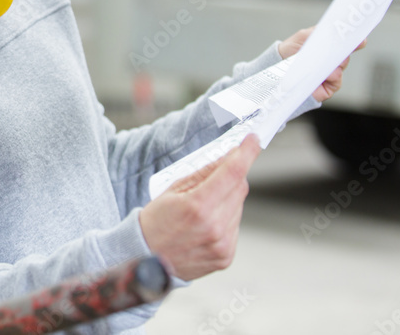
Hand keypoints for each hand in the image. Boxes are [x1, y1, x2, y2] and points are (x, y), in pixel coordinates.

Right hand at [139, 135, 260, 280]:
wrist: (146, 258)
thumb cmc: (155, 223)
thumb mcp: (172, 190)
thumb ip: (202, 174)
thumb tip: (226, 157)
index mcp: (197, 206)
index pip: (232, 173)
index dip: (246, 153)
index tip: (253, 141)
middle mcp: (214, 227)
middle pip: (239, 188)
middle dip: (232, 176)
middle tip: (216, 175)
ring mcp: (222, 244)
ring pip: (238, 207)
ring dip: (227, 199)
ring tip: (202, 209)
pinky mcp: (226, 256)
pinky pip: (235, 226)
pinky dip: (225, 219)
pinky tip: (205, 225)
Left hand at [278, 27, 366, 101]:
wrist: (276, 68)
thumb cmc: (291, 50)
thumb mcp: (304, 36)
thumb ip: (319, 33)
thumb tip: (335, 32)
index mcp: (330, 47)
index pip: (348, 44)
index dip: (356, 41)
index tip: (361, 39)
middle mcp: (333, 61)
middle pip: (346, 56)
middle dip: (342, 52)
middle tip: (338, 49)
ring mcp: (331, 75)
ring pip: (341, 68)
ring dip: (335, 64)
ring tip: (324, 62)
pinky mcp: (328, 88)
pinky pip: (336, 82)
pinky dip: (332, 76)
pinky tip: (325, 74)